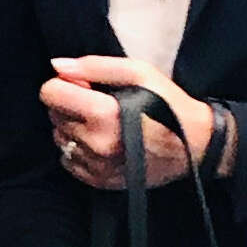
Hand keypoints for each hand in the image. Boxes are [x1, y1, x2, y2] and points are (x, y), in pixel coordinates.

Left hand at [42, 55, 219, 188]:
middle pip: (54, 116)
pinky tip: (102, 141)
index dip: (64, 83)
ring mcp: (96, 166)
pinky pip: (68, 161)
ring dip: (73, 127)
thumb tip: (57, 66)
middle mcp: (96, 144)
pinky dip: (79, 149)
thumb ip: (94, 66)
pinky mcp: (98, 181)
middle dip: (70, 104)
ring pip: (59, 139)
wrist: (195, 146)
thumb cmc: (169, 105)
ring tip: (102, 123)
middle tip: (97, 102)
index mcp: (104, 114)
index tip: (84, 84)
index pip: (50, 94)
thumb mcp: (139, 72)